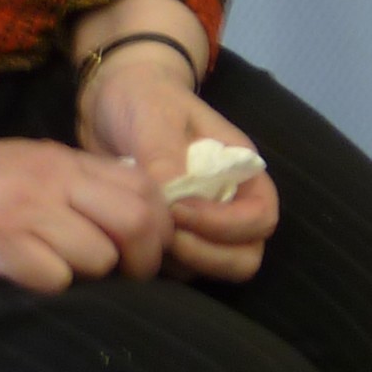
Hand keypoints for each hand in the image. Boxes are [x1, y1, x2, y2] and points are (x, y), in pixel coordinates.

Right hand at [0, 113, 169, 293]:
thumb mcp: (37, 165)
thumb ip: (84, 184)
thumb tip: (141, 216)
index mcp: (68, 162)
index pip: (147, 189)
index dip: (161, 228)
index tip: (148, 253)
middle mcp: (54, 180)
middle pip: (138, 220)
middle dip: (143, 261)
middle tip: (126, 278)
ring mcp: (24, 207)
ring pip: (98, 255)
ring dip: (89, 275)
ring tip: (60, 269)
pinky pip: (51, 277)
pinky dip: (49, 285)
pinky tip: (25, 274)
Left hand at [78, 49, 281, 284]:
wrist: (110, 104)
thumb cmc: (145, 101)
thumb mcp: (156, 118)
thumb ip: (166, 158)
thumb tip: (171, 203)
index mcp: (241, 170)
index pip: (260, 217)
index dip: (225, 225)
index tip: (178, 210)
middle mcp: (228, 203)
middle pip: (245, 256)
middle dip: (207, 255)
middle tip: (162, 237)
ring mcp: (201, 225)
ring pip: (211, 269)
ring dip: (180, 262)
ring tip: (142, 236)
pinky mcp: (172, 238)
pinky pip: (178, 270)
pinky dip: (159, 265)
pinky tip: (129, 240)